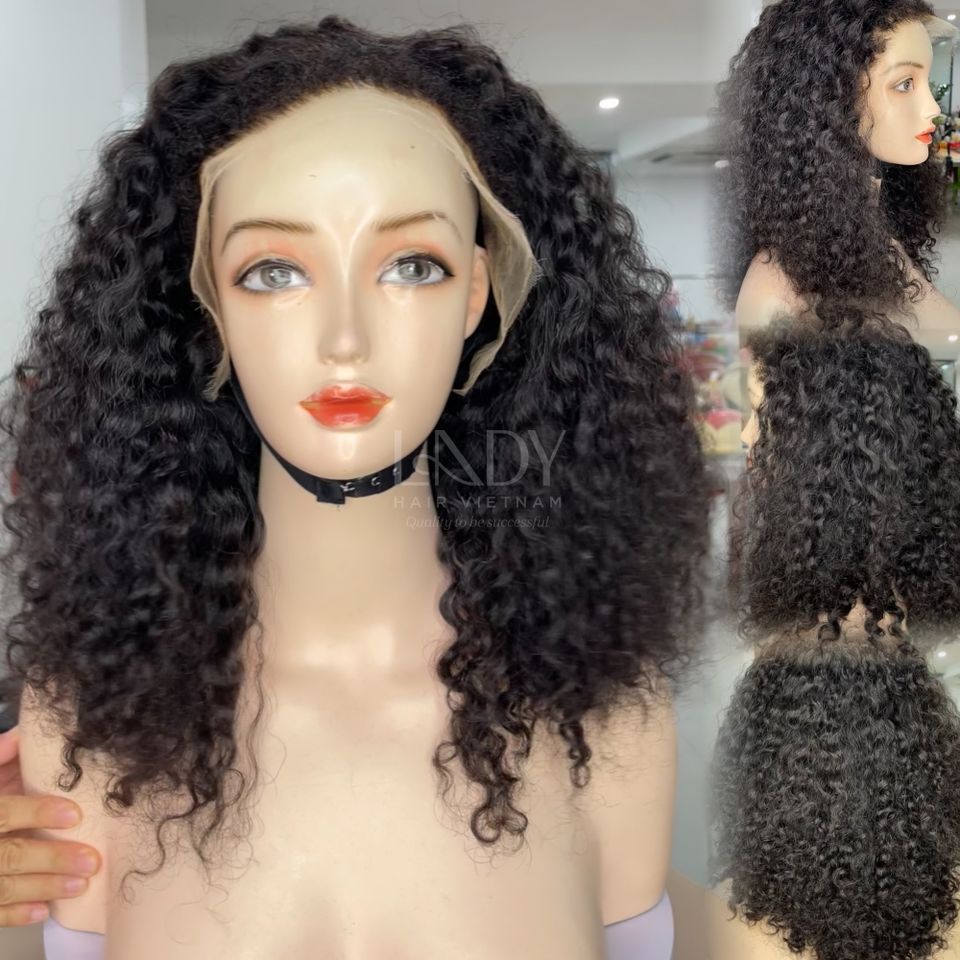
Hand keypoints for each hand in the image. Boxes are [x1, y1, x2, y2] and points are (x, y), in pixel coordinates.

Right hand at [0, 726, 101, 926]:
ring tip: (80, 885)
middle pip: (8, 856)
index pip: (3, 813)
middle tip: (91, 860)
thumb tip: (23, 735)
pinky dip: (13, 915)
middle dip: (51, 859)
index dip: (37, 812)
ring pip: (1, 887)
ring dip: (42, 888)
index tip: (75, 814)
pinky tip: (41, 911)